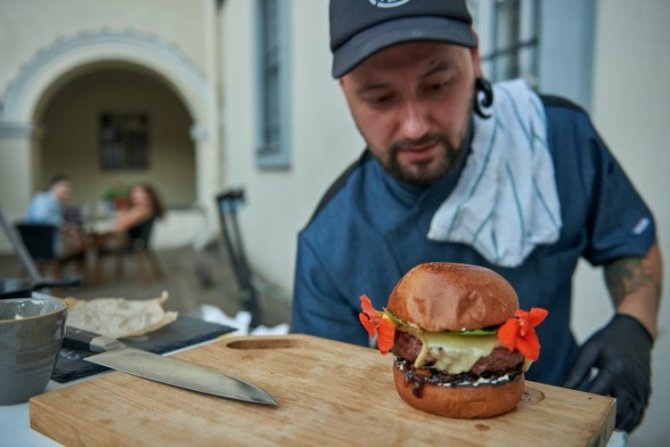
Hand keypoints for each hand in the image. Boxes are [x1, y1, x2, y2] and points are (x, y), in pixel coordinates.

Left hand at [562, 314, 652, 431]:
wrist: (634, 333)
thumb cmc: (608, 341)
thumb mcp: (589, 350)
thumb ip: (576, 371)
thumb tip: (562, 390)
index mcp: (615, 370)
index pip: (596, 394)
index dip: (580, 403)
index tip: (567, 407)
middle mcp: (631, 384)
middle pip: (614, 411)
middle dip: (597, 417)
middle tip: (580, 420)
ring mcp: (640, 391)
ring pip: (628, 418)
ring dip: (612, 423)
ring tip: (594, 423)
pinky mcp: (645, 395)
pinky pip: (637, 416)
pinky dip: (624, 422)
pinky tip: (611, 421)